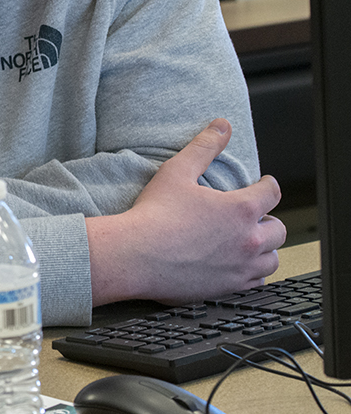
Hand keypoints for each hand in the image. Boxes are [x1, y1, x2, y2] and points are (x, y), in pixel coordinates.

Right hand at [88, 119, 284, 304]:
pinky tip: (238, 266)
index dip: (267, 185)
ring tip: (250, 243)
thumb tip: (221, 126)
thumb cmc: (154, 215)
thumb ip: (204, 147)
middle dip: (268, 220)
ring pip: (272, 259)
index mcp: (240, 209)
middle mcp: (249, 239)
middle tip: (254, 217)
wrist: (135, 255)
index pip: (272, 193)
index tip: (262, 185)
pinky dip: (252, 273)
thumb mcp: (177, 171)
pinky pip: (256, 283)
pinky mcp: (229, 287)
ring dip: (265, 249)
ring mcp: (241, 267)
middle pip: (279, 229)